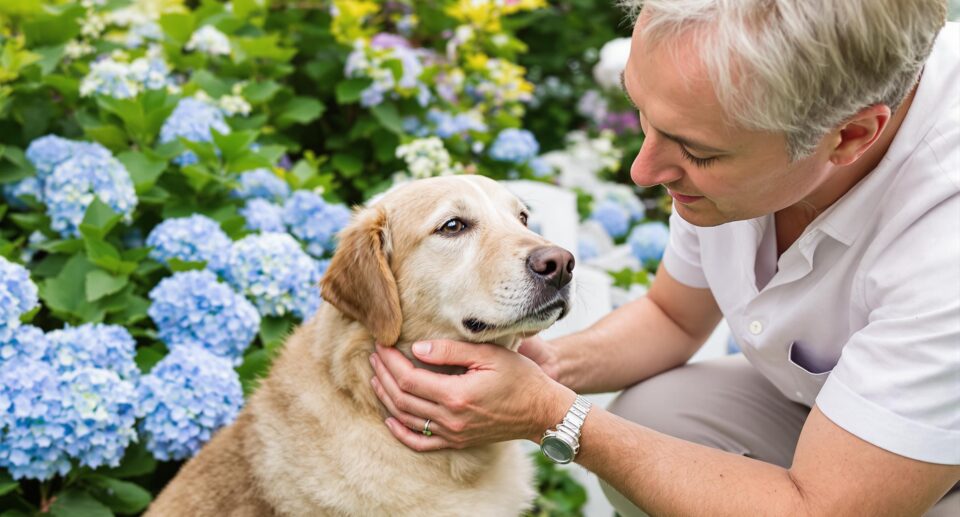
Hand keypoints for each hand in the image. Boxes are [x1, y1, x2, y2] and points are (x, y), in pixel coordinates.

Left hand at [369, 340, 574, 451]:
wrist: (542, 411)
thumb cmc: (520, 377)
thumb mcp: (489, 354)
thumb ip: (450, 351)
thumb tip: (416, 349)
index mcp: (456, 395)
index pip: (408, 379)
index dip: (390, 361)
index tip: (381, 344)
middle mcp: (451, 419)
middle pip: (402, 399)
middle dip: (383, 376)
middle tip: (374, 356)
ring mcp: (453, 434)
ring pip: (406, 419)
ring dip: (386, 398)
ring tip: (376, 377)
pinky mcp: (458, 441)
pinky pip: (421, 443)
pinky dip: (401, 432)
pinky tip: (390, 419)